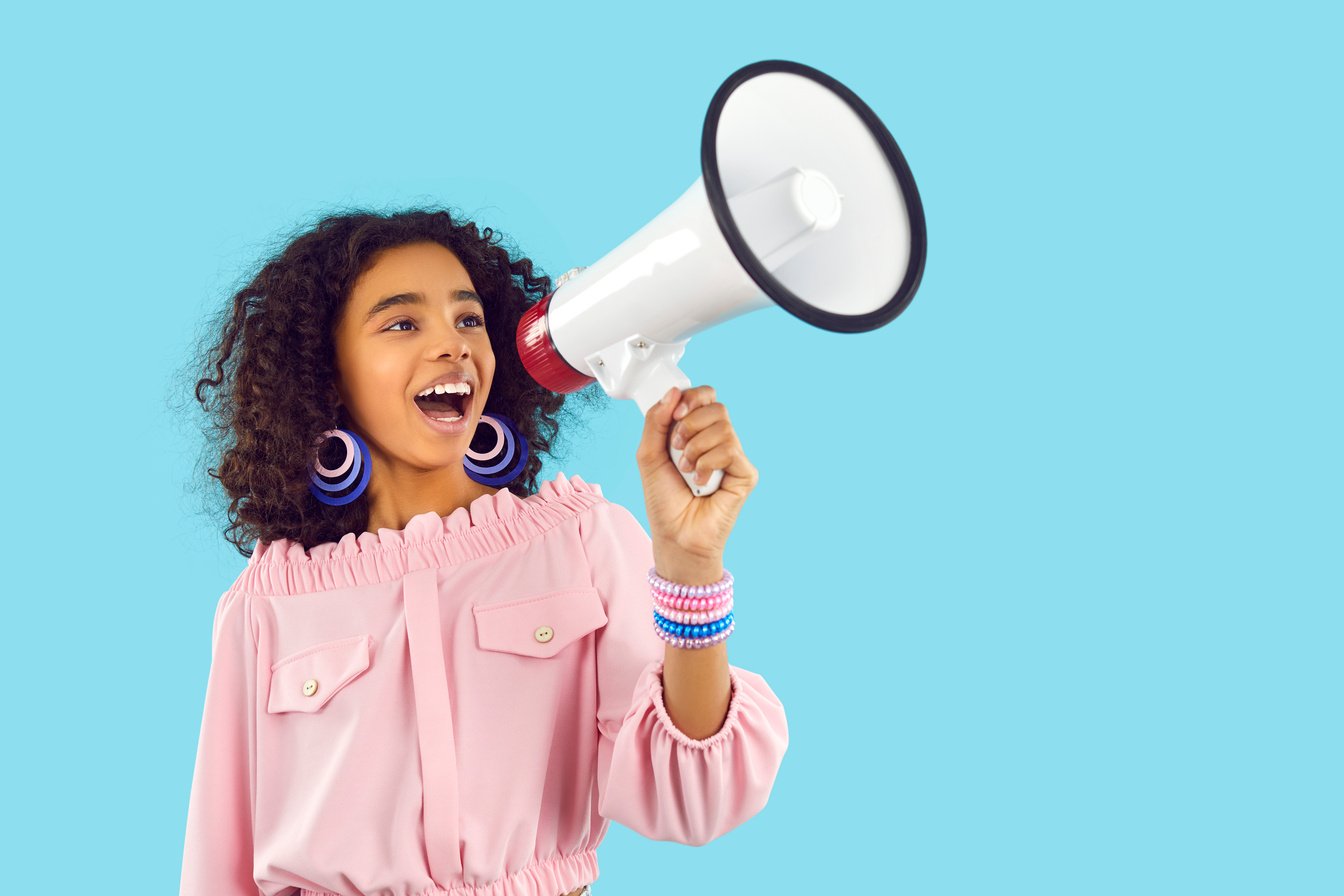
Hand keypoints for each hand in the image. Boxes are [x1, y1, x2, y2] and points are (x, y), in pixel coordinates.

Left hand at [636, 384, 758, 563]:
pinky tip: (700, 481)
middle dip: (689, 424)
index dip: (692, 398)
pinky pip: (730, 449)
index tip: (675, 415)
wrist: (674, 535)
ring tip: (687, 470)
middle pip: (716, 407)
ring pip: (722, 427)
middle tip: (678, 449)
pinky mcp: (745, 473)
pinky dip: (707, 463)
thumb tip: (674, 392)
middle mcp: (719, 442)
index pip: (706, 397)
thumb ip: (656, 421)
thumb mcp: (648, 454)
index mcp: (698, 433)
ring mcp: (734, 457)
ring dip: (695, 448)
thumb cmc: (664, 500)